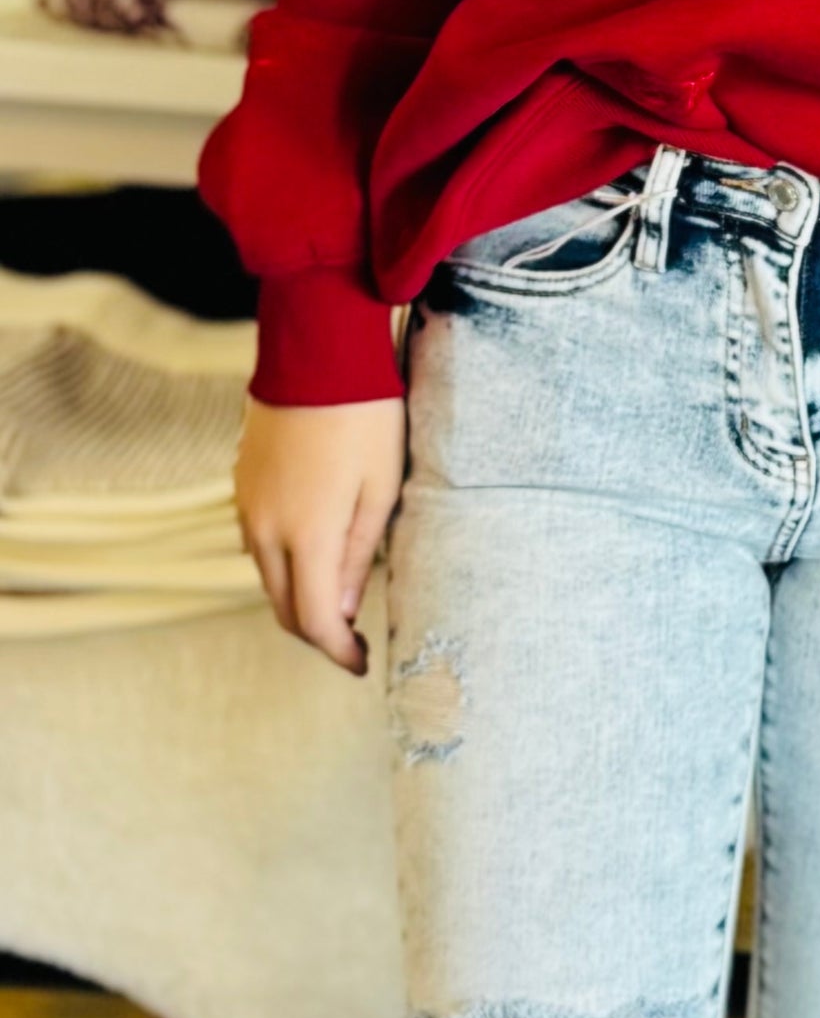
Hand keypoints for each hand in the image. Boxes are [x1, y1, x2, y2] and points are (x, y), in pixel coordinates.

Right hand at [235, 393, 406, 674]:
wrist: (316, 353)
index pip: (314, 621)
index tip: (361, 664)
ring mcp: (247, 507)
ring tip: (340, 600)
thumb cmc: (364, 417)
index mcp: (306, 535)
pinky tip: (315, 556)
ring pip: (267, 578)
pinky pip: (258, 544)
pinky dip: (283, 565)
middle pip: (283, 607)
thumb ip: (358, 554)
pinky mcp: (241, 486)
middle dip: (317, 633)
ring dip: (298, 599)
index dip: (338, 652)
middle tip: (354, 640)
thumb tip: (343, 610)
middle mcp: (265, 529)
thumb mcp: (380, 489)